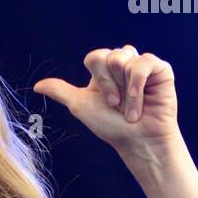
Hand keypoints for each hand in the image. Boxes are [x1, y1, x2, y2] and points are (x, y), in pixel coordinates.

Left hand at [33, 46, 179, 158]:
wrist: (137, 142)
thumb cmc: (111, 127)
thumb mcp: (81, 107)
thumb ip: (61, 92)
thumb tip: (36, 86)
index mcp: (105, 70)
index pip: (95, 56)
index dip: (99, 81)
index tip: (107, 103)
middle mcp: (123, 64)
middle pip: (109, 56)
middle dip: (111, 85)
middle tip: (119, 105)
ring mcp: (142, 65)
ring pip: (125, 57)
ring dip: (126, 90)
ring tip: (132, 107)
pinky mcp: (160, 69)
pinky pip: (144, 62)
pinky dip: (139, 85)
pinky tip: (142, 102)